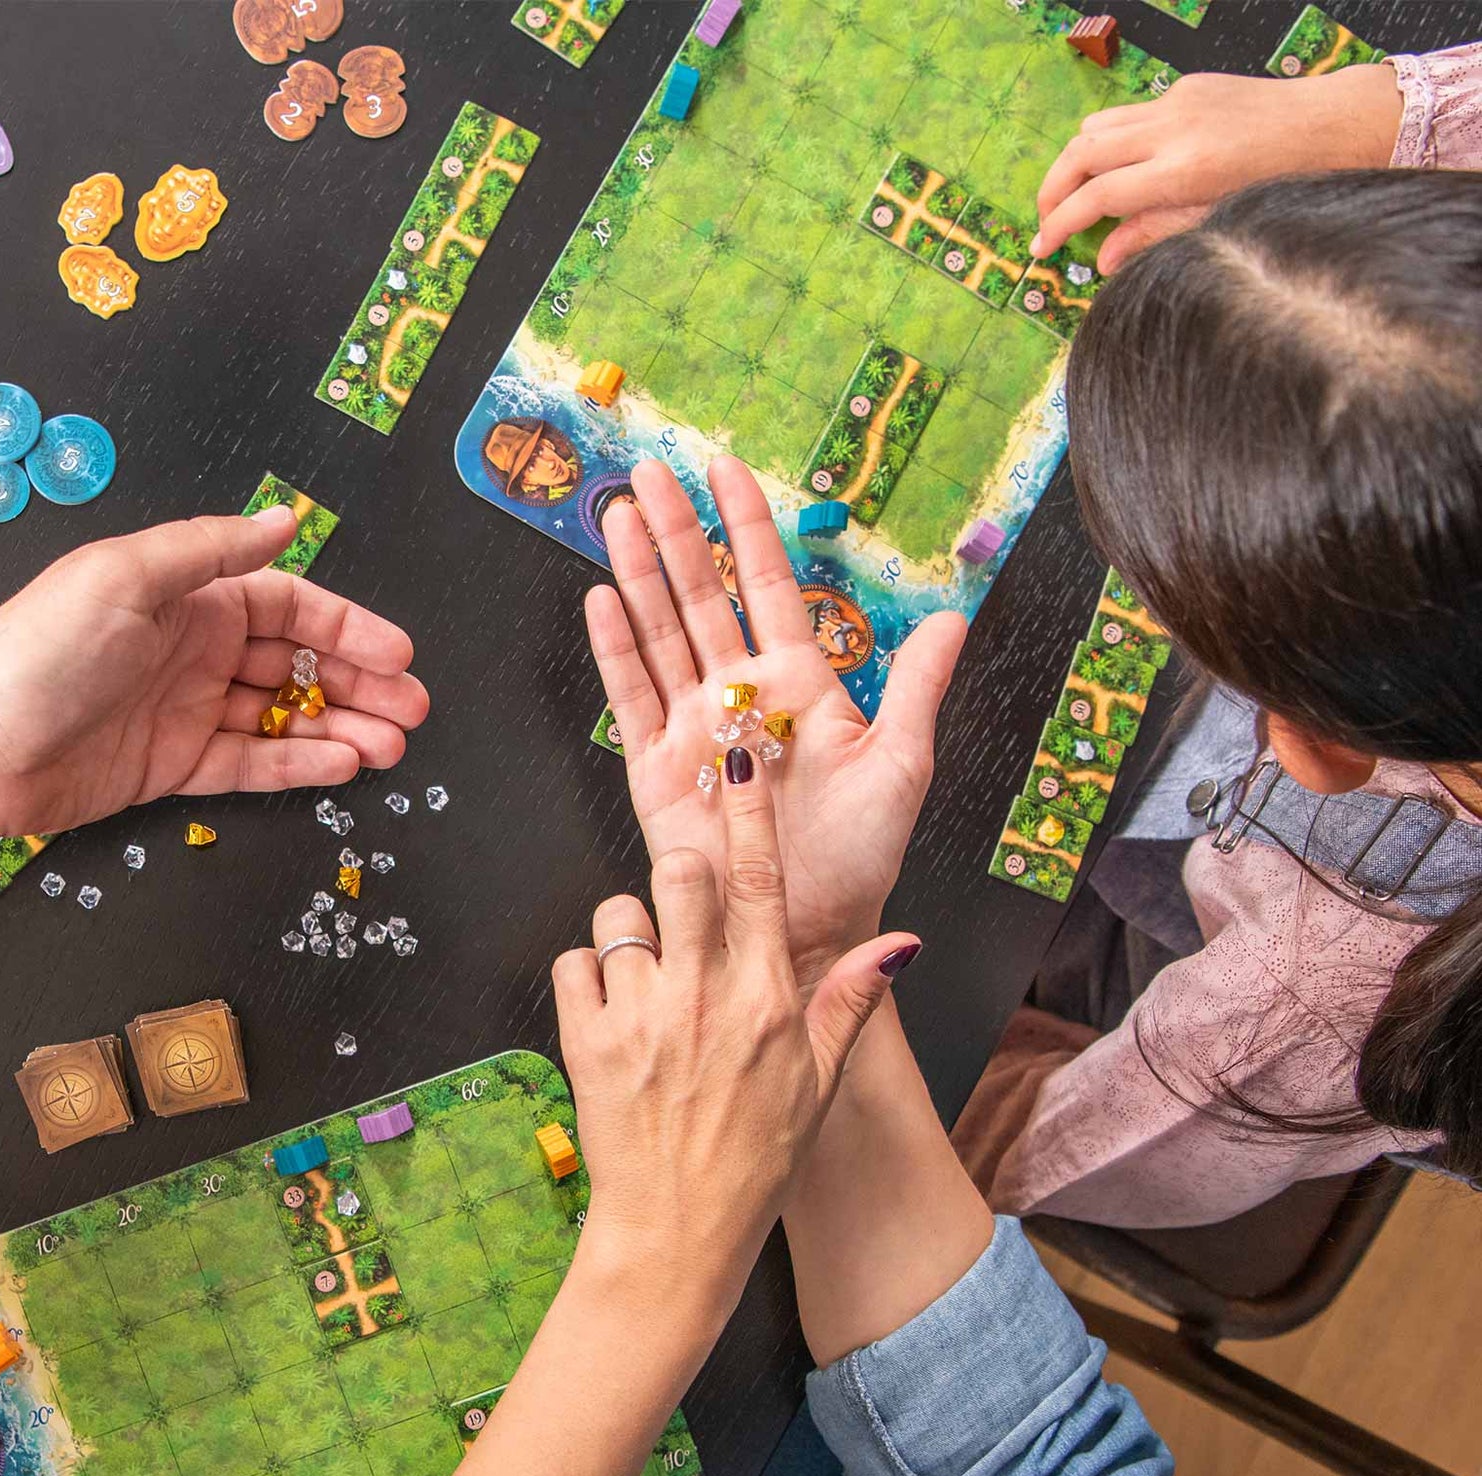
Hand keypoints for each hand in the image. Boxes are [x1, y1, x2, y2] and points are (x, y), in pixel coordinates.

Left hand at [0, 506, 427, 839]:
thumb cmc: (37, 651)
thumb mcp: (125, 577)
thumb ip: (209, 549)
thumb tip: (282, 520)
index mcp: (185, 598)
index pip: (288, 606)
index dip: (347, 628)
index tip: (398, 653)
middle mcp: (192, 650)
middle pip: (296, 663)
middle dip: (359, 683)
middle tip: (413, 710)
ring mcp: (186, 709)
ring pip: (283, 716)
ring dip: (342, 727)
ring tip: (392, 747)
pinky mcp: (173, 766)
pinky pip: (252, 763)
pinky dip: (299, 764)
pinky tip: (342, 766)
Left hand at [552, 739, 919, 1295]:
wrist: (677, 1231)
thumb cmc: (752, 1159)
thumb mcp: (818, 1082)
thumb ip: (850, 1001)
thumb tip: (899, 941)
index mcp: (766, 1000)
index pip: (761, 882)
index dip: (750, 813)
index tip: (741, 760)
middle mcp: (703, 996)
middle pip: (681, 873)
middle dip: (680, 870)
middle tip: (684, 904)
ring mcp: (640, 1016)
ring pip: (620, 915)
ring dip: (632, 932)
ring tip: (648, 982)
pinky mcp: (586, 1040)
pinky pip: (575, 962)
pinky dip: (590, 976)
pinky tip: (612, 1012)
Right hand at [587, 457, 962, 987]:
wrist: (808, 927)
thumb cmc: (859, 856)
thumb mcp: (903, 765)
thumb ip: (919, 688)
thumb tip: (952, 617)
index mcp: (799, 682)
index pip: (766, 585)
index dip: (745, 526)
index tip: (726, 469)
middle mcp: (740, 693)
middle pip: (700, 595)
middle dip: (676, 533)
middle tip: (650, 473)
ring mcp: (694, 727)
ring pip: (660, 634)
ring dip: (638, 574)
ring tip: (617, 516)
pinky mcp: (657, 768)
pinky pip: (632, 698)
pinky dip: (616, 650)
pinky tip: (601, 601)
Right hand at [1033, 64, 1402, 271]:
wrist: (1335, 124)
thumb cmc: (1283, 181)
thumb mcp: (1217, 221)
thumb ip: (1154, 235)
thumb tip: (1103, 259)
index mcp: (1182, 169)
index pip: (1096, 196)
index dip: (1059, 224)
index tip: (1041, 248)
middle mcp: (1173, 127)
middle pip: (1082, 152)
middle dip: (1052, 189)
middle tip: (1045, 220)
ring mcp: (1178, 100)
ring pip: (1097, 125)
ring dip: (1076, 161)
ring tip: (1075, 195)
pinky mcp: (1188, 86)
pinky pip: (1131, 113)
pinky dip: (1113, 141)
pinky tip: (1126, 167)